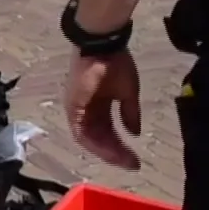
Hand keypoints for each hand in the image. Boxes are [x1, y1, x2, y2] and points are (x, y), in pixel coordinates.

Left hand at [66, 50, 142, 168]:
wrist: (103, 45)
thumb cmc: (115, 63)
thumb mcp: (127, 92)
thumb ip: (130, 113)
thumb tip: (135, 133)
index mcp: (99, 104)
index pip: (108, 131)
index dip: (121, 146)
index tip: (136, 159)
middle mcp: (86, 109)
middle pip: (100, 138)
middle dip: (116, 153)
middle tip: (133, 164)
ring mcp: (77, 108)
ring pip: (90, 139)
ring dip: (107, 152)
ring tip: (124, 161)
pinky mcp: (72, 106)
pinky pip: (81, 132)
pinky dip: (95, 144)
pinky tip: (110, 152)